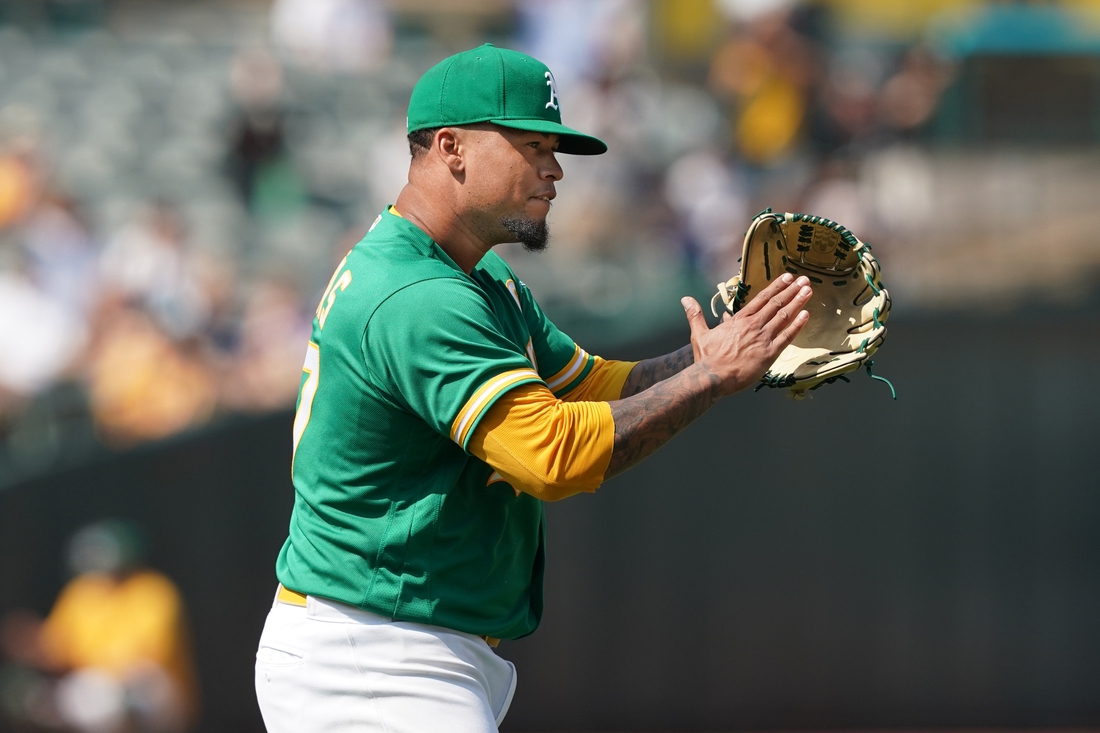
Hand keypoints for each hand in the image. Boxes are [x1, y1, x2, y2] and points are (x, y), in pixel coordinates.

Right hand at [681, 273, 811, 395]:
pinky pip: (787, 336)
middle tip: (804, 280)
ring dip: (798, 302)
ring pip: (784, 316)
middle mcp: (753, 325)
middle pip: (776, 304)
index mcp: (739, 320)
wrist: (713, 377)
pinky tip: (806, 315)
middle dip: (791, 290)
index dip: (776, 287)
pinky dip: (797, 325)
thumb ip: (695, 314)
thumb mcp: (699, 333)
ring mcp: (763, 338)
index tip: (787, 278)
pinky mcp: (769, 353)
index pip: (761, 299)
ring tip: (808, 291)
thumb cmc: (706, 358)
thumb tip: (686, 299)